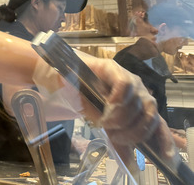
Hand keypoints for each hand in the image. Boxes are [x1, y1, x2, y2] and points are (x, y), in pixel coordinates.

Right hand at [33, 53, 174, 164]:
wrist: (63, 79)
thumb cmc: (84, 99)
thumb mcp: (104, 123)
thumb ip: (117, 138)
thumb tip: (127, 160)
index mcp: (140, 106)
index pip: (158, 122)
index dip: (164, 138)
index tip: (165, 155)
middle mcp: (139, 92)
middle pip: (150, 115)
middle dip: (134, 131)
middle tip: (116, 136)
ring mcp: (128, 79)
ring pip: (139, 102)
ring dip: (122, 118)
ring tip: (105, 122)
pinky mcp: (114, 68)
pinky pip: (125, 85)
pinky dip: (118, 99)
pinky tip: (107, 105)